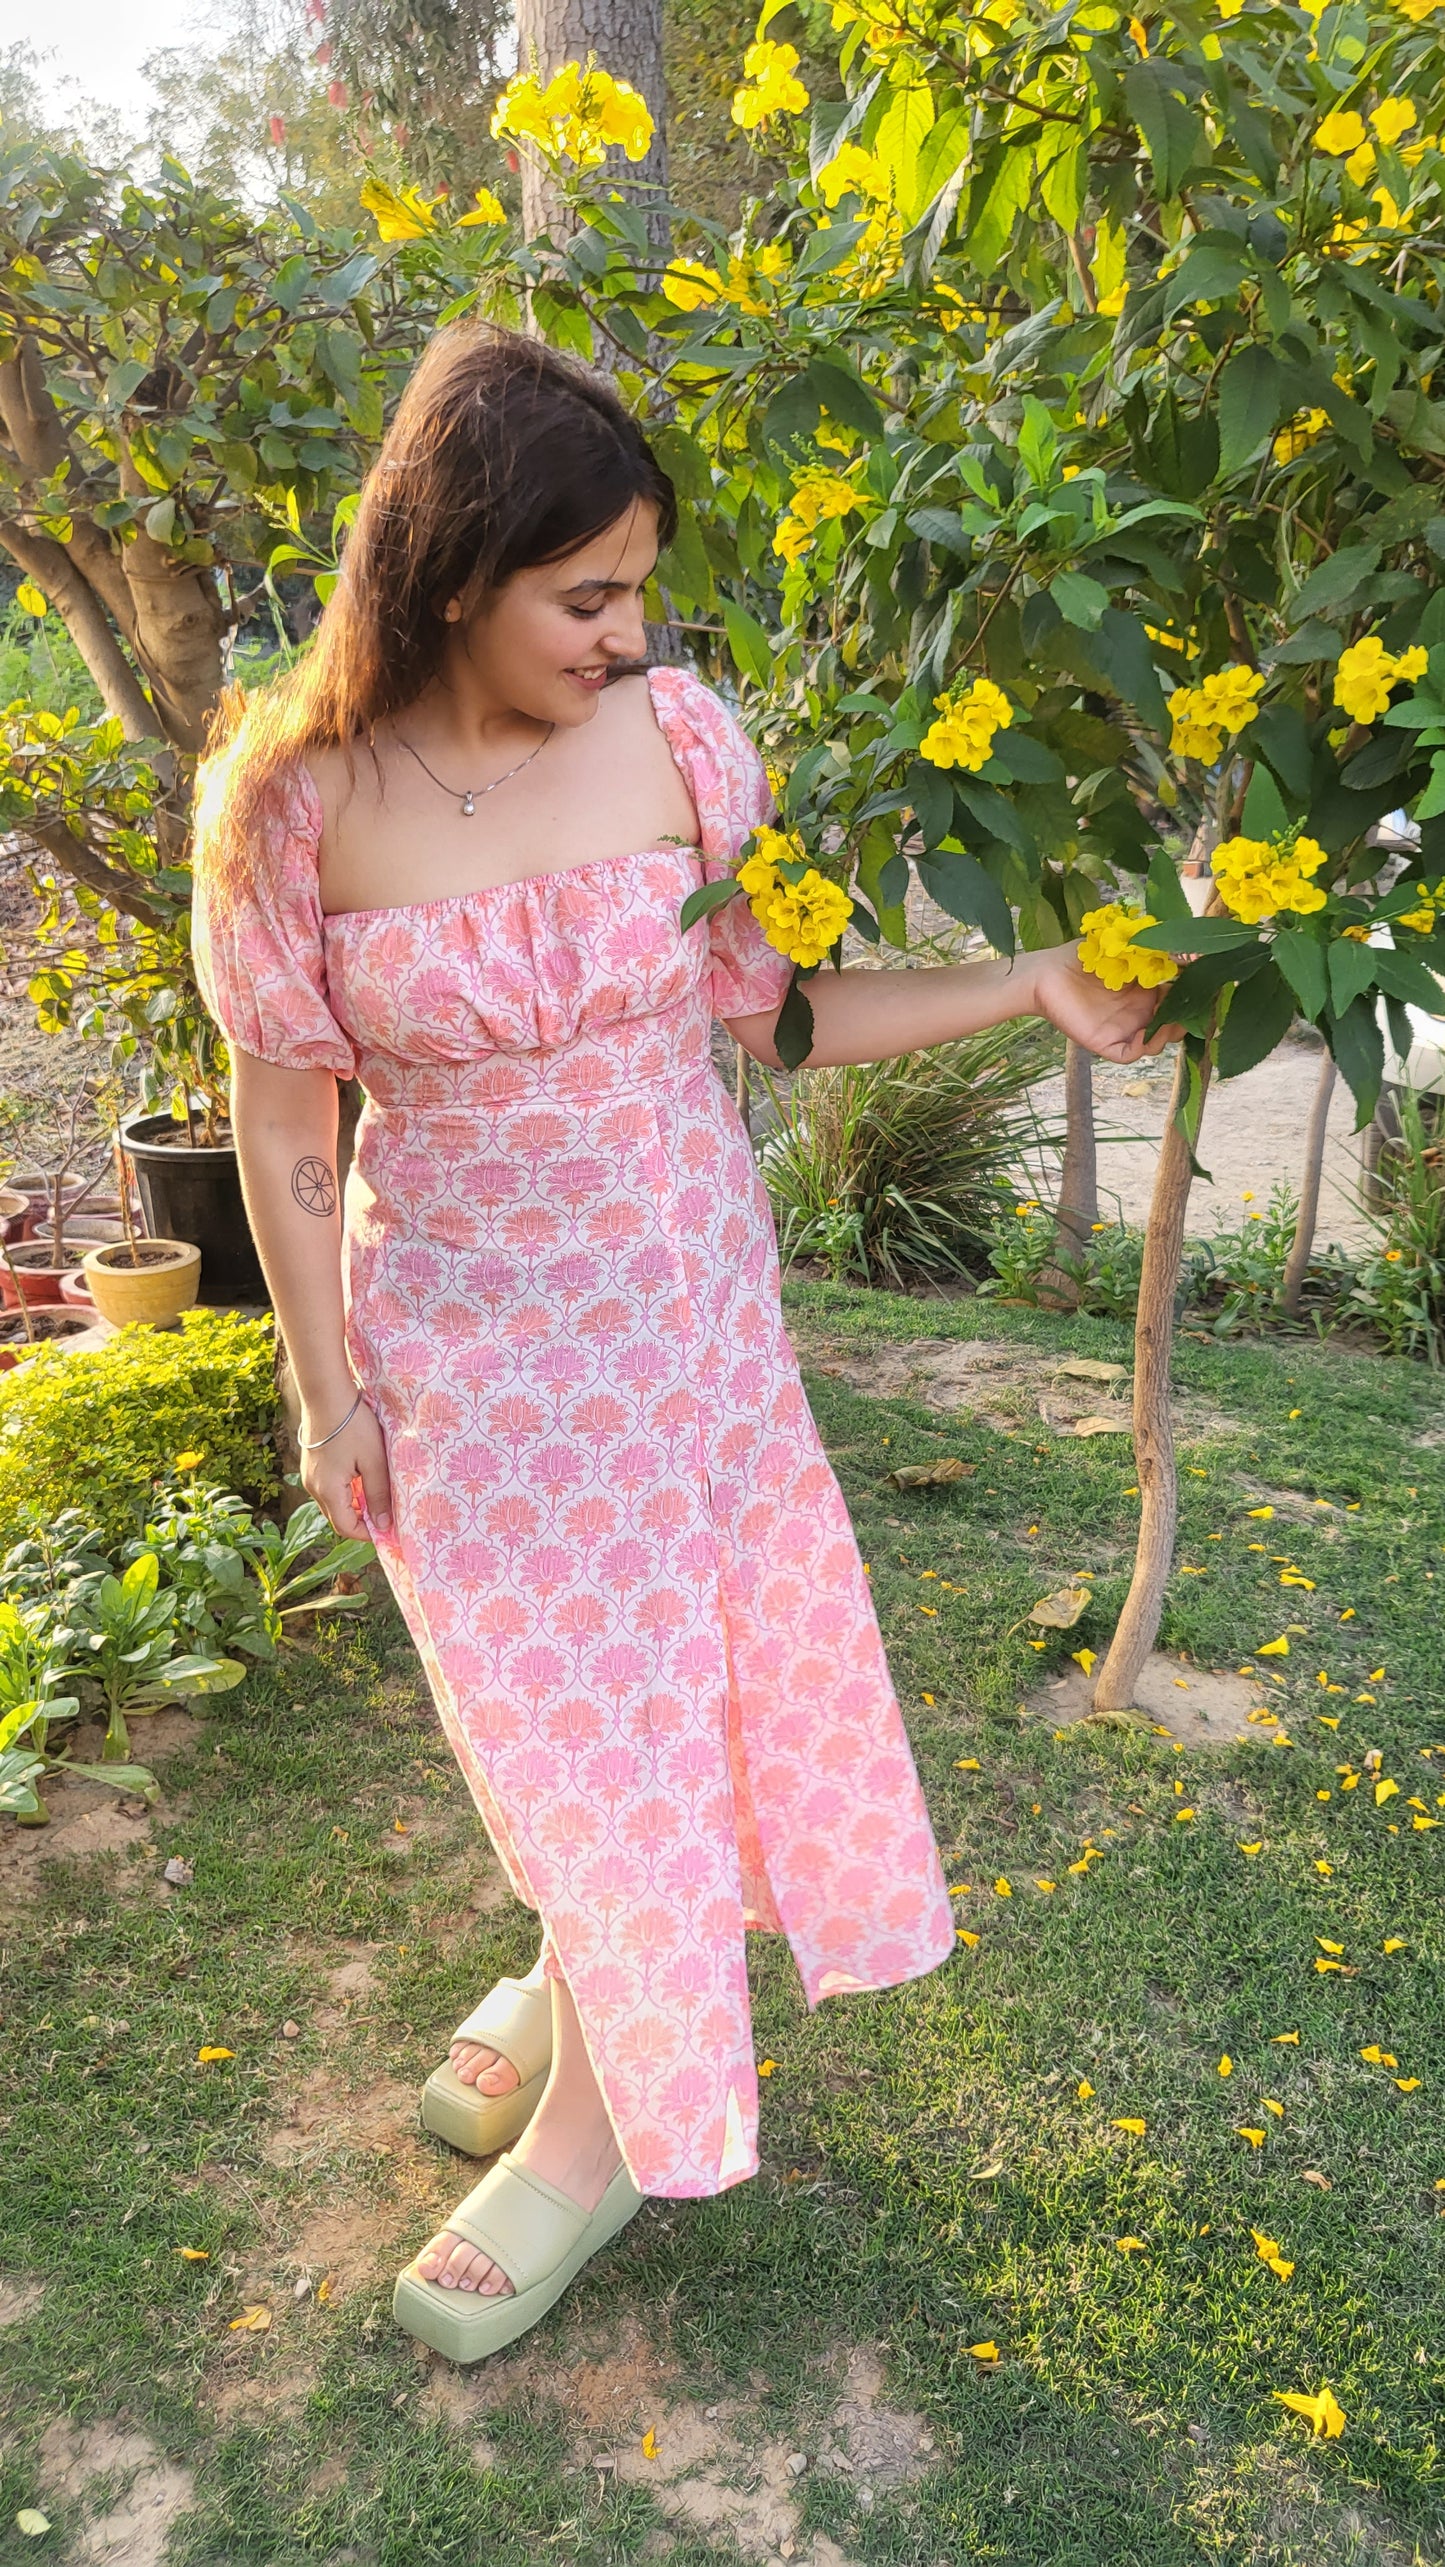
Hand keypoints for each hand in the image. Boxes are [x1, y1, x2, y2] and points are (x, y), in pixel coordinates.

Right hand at [300, 1392, 392, 1538]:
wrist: (326, 1394)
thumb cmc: (352, 1425)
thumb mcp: (373, 1461)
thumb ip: (379, 1494)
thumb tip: (384, 1525)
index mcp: (328, 1490)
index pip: (345, 1527)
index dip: (367, 1533)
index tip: (388, 1528)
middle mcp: (313, 1487)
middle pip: (337, 1517)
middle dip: (362, 1520)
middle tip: (386, 1512)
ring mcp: (309, 1475)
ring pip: (333, 1503)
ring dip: (354, 1504)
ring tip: (376, 1492)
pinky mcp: (310, 1464)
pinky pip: (328, 1488)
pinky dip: (345, 1490)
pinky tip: (360, 1475)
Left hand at [1027, 942, 1181, 1064]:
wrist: (1047, 972)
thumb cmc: (1083, 956)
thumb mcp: (1124, 947)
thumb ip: (1154, 949)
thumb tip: (1190, 948)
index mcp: (1147, 990)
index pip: (1179, 998)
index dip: (1192, 995)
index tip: (1203, 983)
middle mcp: (1139, 1012)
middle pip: (1174, 1024)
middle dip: (1187, 1017)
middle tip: (1192, 1004)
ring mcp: (1124, 1029)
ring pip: (1158, 1042)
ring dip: (1169, 1032)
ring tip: (1171, 1017)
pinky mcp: (1106, 1042)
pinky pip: (1132, 1053)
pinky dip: (1144, 1046)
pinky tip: (1147, 1031)